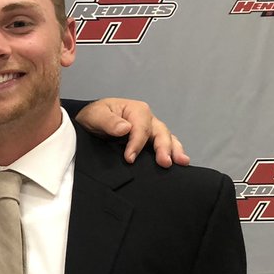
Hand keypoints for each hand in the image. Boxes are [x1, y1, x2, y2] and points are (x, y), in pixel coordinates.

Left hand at [75, 98, 189, 167]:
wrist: (92, 121)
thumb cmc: (95, 116)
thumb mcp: (96, 115)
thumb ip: (108, 121)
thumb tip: (125, 128)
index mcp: (136, 110)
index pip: (141, 129)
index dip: (136, 144)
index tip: (129, 159)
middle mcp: (147, 119)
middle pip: (160, 133)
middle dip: (164, 148)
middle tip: (165, 163)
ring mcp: (151, 129)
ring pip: (167, 138)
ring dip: (175, 150)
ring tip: (182, 162)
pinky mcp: (149, 140)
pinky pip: (164, 144)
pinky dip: (172, 152)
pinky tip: (178, 163)